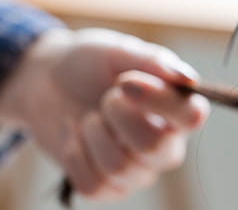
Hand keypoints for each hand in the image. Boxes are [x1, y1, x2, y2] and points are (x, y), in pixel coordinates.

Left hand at [0, 28, 209, 200]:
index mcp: (174, 107)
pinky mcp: (105, 186)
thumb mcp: (119, 51)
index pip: (191, 116)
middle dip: (119, 117)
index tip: (125, 82)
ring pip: (120, 168)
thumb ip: (152, 61)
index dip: (160, 101)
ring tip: (89, 116)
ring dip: (95, 133)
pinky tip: (73, 132)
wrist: (45, 78)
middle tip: (107, 97)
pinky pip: (93, 185)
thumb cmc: (90, 62)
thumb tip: (188, 79)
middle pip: (154, 148)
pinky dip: (74, 153)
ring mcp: (135, 170)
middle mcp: (163, 144)